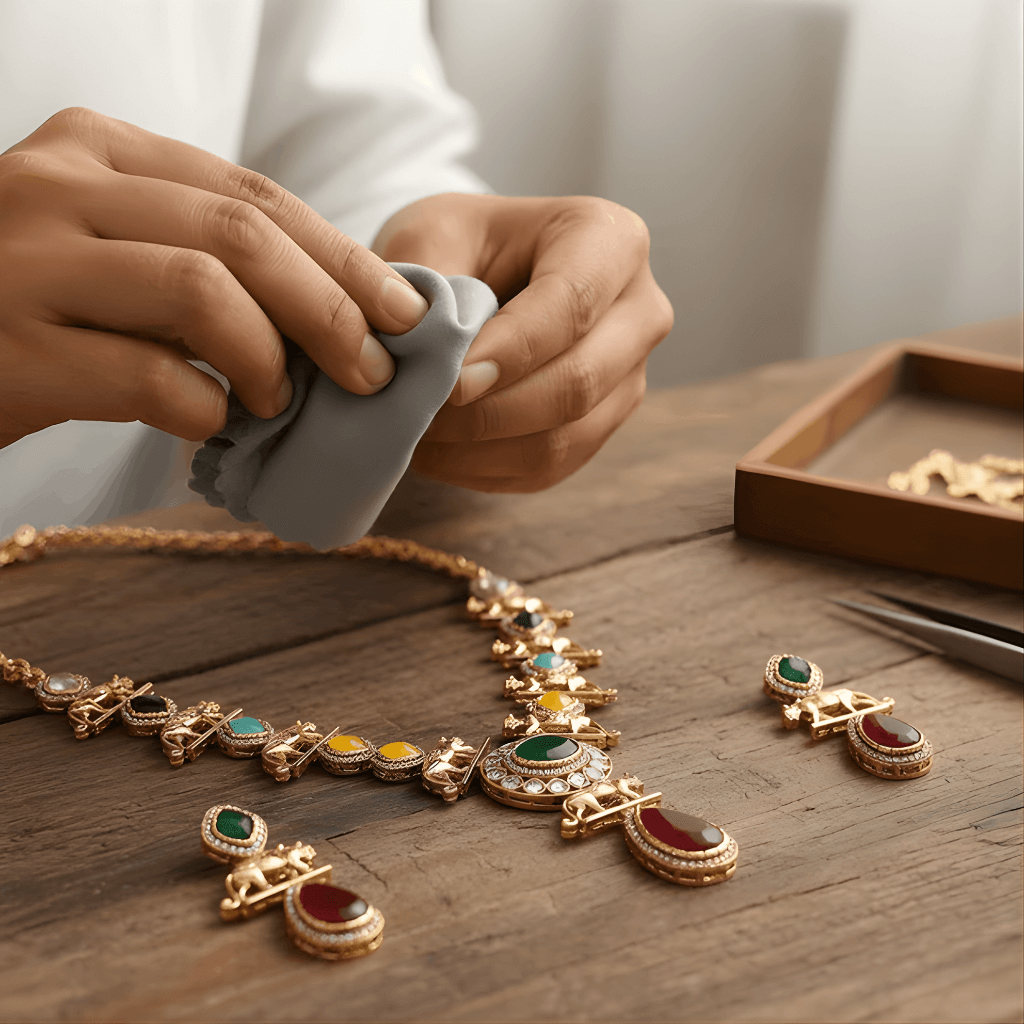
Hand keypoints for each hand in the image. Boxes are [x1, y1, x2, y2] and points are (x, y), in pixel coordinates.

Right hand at [0, 107, 428, 448]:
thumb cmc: (34, 305)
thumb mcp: (112, 249)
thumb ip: (201, 254)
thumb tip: (339, 312)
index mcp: (99, 150)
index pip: (254, 193)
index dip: (345, 258)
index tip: (405, 314)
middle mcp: (59, 186)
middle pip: (243, 234)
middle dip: (331, 309)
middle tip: (371, 373)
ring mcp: (27, 263)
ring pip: (202, 290)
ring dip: (269, 359)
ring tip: (279, 402)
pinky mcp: (12, 351)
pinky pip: (149, 378)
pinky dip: (204, 409)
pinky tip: (211, 424)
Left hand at [373, 193, 673, 491]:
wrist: (477, 273)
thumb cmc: (457, 243)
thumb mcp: (430, 235)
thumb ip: (426, 286)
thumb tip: (418, 345)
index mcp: (610, 240)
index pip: (571, 304)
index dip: (511, 351)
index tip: (450, 381)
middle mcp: (639, 311)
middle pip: (580, 381)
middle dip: (491, 411)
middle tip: (422, 414)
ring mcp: (629, 376)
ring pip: (566, 437)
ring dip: (483, 448)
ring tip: (419, 434)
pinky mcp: (603, 424)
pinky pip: (552, 466)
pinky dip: (487, 469)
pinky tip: (440, 452)